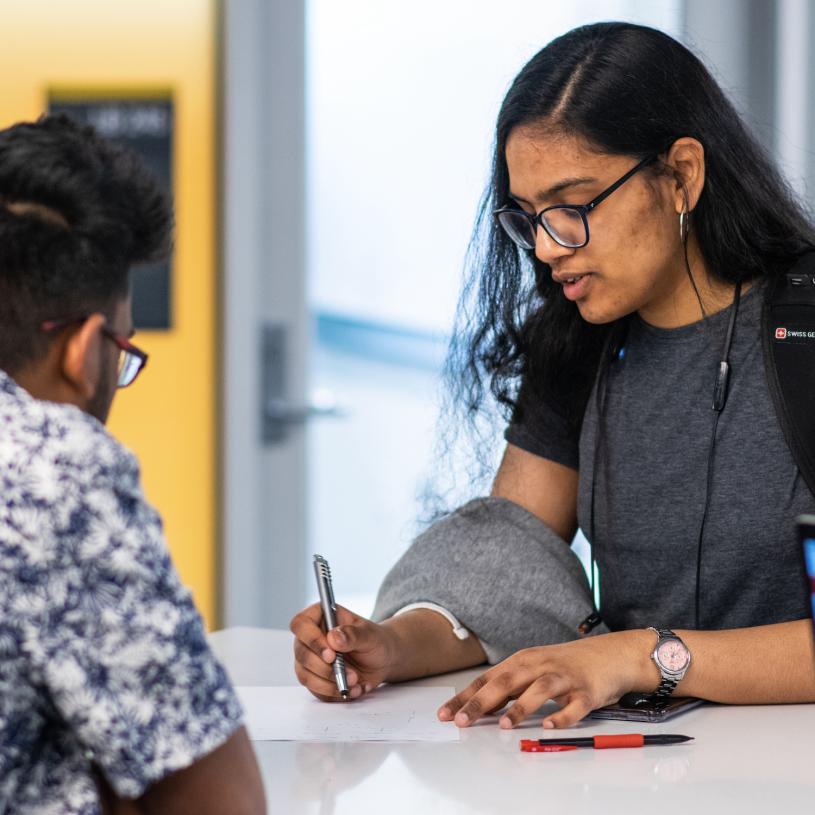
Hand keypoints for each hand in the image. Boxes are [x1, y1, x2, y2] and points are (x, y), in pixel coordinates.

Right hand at [290, 603, 396, 701]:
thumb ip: (353, 634)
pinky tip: (354, 689)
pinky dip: (335, 693)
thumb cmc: (374, 640)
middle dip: (325, 668)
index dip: (311, 639)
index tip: (331, 654)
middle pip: (301, 653)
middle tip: (350, 674)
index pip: (301, 624)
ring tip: (355, 681)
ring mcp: (310, 659)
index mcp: (321, 617)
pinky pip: (316, 690)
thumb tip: (333, 637)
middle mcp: (310, 638)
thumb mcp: (370, 635)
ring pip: (305, 675)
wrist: (381, 660)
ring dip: (330, 683)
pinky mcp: (315, 679)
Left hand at [437, 630, 653, 728]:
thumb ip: (508, 687)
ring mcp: (564, 677)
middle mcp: (540, 665)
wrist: (610, 654)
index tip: (445, 714)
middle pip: (507, 682)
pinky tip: (550, 726)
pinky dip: (562, 715)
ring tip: (504, 724)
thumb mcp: (532, 669)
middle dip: (482, 702)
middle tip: (462, 721)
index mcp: (522, 661)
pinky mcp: (587, 691)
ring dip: (521, 707)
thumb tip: (476, 707)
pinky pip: (575, 705)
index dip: (466, 696)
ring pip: (540, 689)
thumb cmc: (565, 665)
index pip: (488, 679)